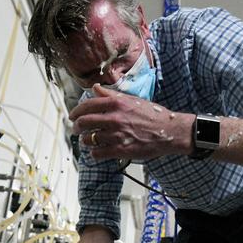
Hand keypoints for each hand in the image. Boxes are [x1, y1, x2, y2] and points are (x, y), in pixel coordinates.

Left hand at [69, 84, 192, 159]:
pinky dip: (95, 153)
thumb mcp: (131, 100)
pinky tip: (98, 151)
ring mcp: (116, 135)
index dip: (76, 112)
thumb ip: (110, 95)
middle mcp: (114, 118)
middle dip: (77, 127)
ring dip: (86, 140)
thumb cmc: (153, 115)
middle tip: (76, 130)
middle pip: (84, 122)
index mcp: (116, 104)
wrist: (169, 131)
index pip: (87, 106)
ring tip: (90, 140)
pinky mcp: (120, 150)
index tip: (73, 116)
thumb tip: (95, 88)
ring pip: (89, 139)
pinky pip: (98, 153)